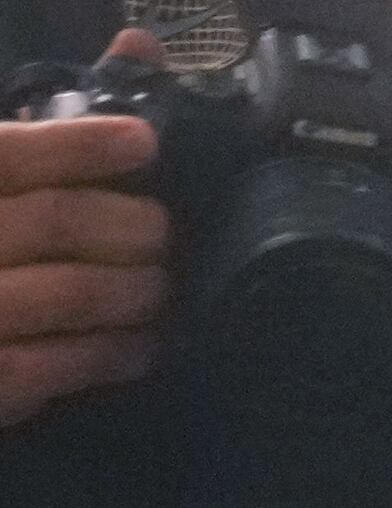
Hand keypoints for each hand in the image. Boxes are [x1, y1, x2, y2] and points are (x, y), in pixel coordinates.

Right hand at [0, 50, 167, 434]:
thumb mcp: (1, 178)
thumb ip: (53, 124)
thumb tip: (137, 49)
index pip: (9, 155)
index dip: (79, 145)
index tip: (144, 142)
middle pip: (57, 222)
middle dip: (133, 228)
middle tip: (165, 233)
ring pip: (71, 293)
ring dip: (136, 291)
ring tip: (161, 287)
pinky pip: (57, 366)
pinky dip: (111, 353)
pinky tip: (141, 348)